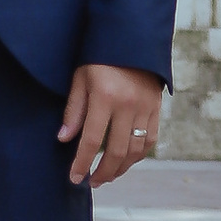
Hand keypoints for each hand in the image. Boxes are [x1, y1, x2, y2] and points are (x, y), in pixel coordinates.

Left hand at [58, 60, 162, 189]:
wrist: (132, 37)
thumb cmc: (99, 57)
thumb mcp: (80, 78)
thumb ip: (73, 110)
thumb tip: (64, 140)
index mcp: (105, 96)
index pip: (91, 140)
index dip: (82, 163)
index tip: (74, 178)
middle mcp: (128, 105)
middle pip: (116, 151)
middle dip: (103, 172)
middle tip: (92, 182)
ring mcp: (145, 107)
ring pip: (135, 150)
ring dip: (121, 168)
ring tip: (107, 176)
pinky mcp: (156, 108)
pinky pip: (150, 139)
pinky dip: (138, 155)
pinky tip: (127, 161)